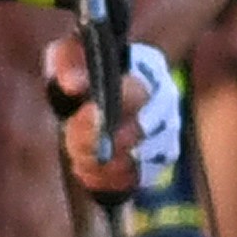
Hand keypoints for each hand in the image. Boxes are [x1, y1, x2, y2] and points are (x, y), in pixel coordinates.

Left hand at [45, 32, 181, 195]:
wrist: (90, 97)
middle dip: (103, 142)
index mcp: (148, 66)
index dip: (112, 106)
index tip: (86, 113)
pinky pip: (141, 176)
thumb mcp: (67, 57)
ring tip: (78, 159)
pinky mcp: (163, 157)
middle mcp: (166, 97)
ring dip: (104, 164)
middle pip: (142, 130)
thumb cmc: (81, 70)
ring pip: (142, 157)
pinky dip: (111, 179)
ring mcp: (169, 129)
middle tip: (74, 146)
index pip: (138, 90)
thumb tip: (74, 85)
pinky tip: (88, 172)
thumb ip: (67, 64)